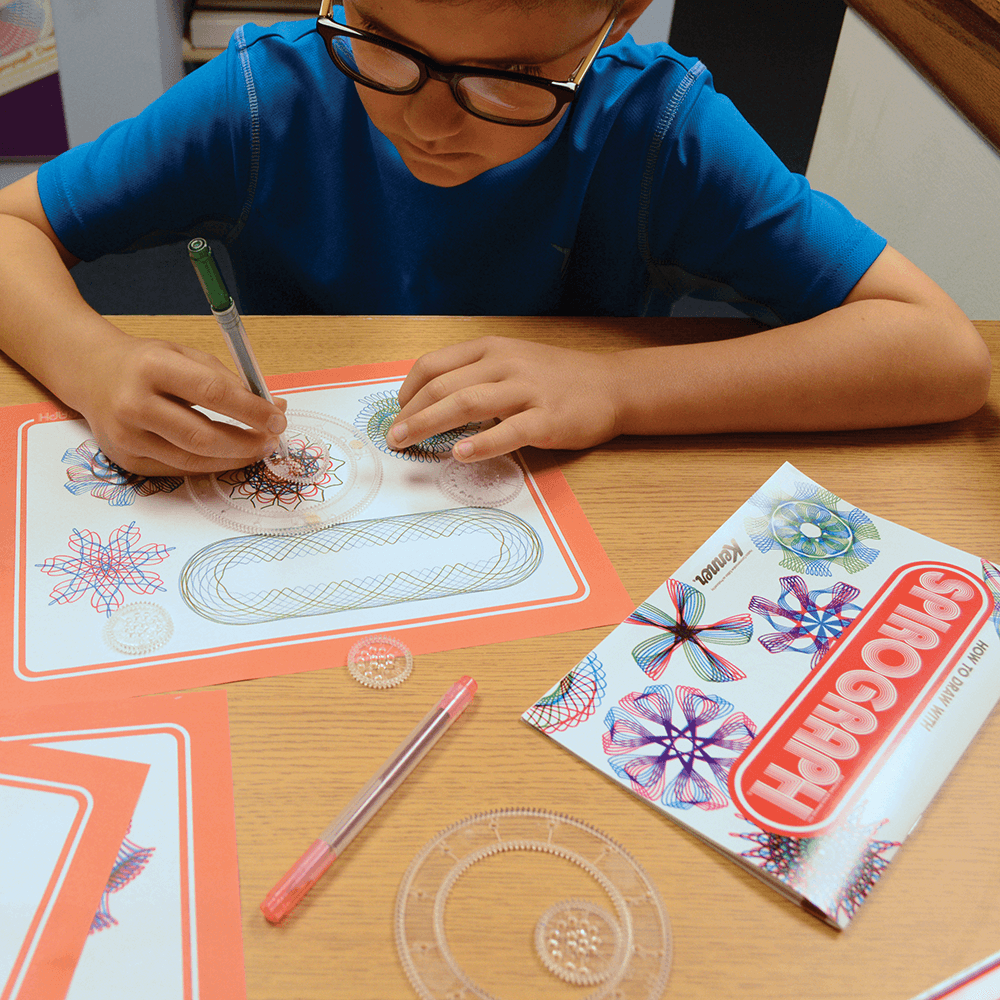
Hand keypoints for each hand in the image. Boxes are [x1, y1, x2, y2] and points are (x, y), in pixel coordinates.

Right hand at [69, 333, 287, 475]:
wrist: (92, 374)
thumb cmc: (148, 363)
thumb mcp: (186, 355)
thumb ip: (230, 380)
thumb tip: (275, 407)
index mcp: (152, 367)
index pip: (212, 393)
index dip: (251, 410)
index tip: (278, 419)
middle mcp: (134, 403)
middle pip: (203, 436)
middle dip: (246, 443)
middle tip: (270, 441)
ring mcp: (127, 436)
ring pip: (192, 460)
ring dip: (233, 459)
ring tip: (256, 450)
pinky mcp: (126, 461)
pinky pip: (178, 470)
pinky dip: (209, 466)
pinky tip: (227, 457)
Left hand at [387, 336, 620, 460]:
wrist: (612, 385)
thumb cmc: (557, 378)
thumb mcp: (512, 362)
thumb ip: (476, 376)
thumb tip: (431, 403)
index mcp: (491, 349)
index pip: (434, 364)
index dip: (407, 391)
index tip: (396, 413)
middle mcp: (505, 364)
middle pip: (443, 385)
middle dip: (410, 413)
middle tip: (392, 437)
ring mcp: (527, 390)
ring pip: (467, 404)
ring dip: (430, 424)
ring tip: (408, 444)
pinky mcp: (547, 418)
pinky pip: (509, 431)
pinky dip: (482, 443)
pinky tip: (461, 454)